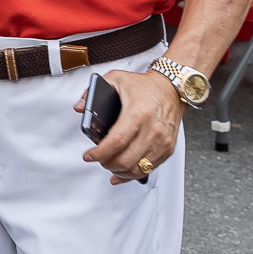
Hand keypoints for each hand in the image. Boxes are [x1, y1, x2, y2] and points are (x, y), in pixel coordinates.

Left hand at [78, 67, 182, 185]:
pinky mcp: (167, 148)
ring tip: (109, 165)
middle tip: (98, 159)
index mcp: (138, 113)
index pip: (116, 141)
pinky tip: (123, 173)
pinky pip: (149, 169)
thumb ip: (93, 91)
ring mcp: (161, 141)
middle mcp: (152, 129)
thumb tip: (81, 106)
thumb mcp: (116, 79)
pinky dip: (134, 174)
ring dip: (119, 171)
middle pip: (126, 159)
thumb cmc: (146, 86)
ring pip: (138, 168)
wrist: (171, 89)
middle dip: (107, 163)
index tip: (89, 155)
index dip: (100, 152)